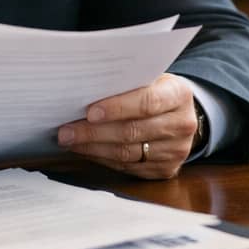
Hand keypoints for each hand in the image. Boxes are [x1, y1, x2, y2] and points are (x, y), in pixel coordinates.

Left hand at [56, 73, 196, 179]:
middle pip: (133, 131)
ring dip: (93, 148)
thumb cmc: (157, 92)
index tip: (89, 112)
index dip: (117, 108)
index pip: (147, 102)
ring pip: (128, 153)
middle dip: (94, 132)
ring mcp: (176, 150)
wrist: (181, 115)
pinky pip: (128, 167)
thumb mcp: (151, 78)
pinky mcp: (167, 169)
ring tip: (70, 141)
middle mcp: (182, 124)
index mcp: (179, 94)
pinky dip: (103, 159)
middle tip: (66, 131)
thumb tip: (84, 89)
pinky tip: (87, 151)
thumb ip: (127, 83)